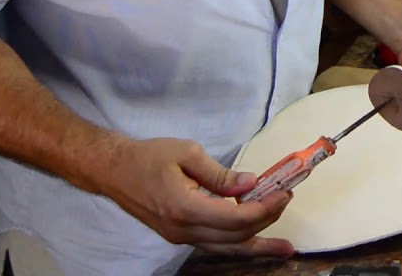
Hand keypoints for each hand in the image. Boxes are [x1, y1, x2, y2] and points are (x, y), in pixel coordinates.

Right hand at [97, 136, 295, 256]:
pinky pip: (215, 245)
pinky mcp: (180, 235)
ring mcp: (180, 237)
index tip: (284, 193)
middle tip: (287, 201)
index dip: (264, 208)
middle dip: (267, 221)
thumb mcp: (188, 154)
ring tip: (283, 246)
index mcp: (185, 208)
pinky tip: (255, 240)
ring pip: (227, 248)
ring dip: (257, 244)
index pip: (236, 218)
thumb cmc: (149, 157)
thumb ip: (221, 174)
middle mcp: (184, 230)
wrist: (114, 171)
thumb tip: (251, 184)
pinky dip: (239, 242)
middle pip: (236, 237)